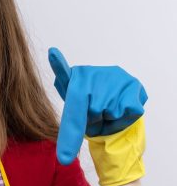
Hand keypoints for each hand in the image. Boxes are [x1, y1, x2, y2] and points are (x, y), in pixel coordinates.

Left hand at [48, 47, 146, 165]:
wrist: (119, 114)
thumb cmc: (92, 114)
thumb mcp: (75, 114)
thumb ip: (69, 115)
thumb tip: (71, 133)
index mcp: (77, 80)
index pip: (65, 73)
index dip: (58, 64)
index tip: (52, 52)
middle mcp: (96, 74)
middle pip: (88, 110)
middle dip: (91, 120)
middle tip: (96, 116)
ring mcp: (116, 77)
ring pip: (105, 112)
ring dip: (105, 121)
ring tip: (108, 113)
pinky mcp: (133, 86)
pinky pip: (121, 113)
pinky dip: (120, 121)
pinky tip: (122, 111)